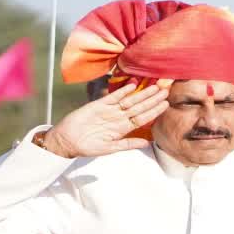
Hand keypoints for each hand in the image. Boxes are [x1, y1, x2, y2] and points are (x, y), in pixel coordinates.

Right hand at [42, 83, 169, 157]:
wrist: (67, 140)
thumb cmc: (88, 146)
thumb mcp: (110, 148)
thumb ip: (127, 144)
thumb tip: (146, 144)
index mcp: (123, 129)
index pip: (142, 118)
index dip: (154, 111)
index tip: (166, 104)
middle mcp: (119, 118)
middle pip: (139, 107)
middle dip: (152, 99)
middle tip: (166, 90)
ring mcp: (109, 110)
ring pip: (129, 100)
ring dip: (142, 93)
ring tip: (154, 86)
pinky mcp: (98, 105)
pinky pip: (113, 97)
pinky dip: (122, 91)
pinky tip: (132, 84)